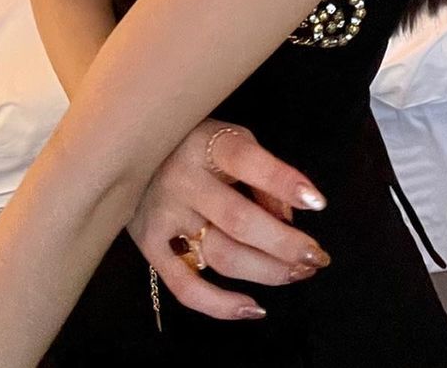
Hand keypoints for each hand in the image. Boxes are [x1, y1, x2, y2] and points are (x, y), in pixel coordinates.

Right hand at [125, 118, 331, 319]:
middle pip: (240, 221)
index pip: (248, 162)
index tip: (318, 203)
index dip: (284, 182)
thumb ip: (261, 174)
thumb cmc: (195, 142)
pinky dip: (219, 305)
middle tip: (317, 257)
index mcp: (207, 143)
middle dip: (285, 244)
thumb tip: (289, 219)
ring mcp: (164, 215)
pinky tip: (253, 308)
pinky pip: (184, 286)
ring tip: (298, 273)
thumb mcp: (231, 138)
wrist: (129, 151)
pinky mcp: (148, 245)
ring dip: (267, 272)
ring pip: (221, 256)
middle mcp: (183, 180)